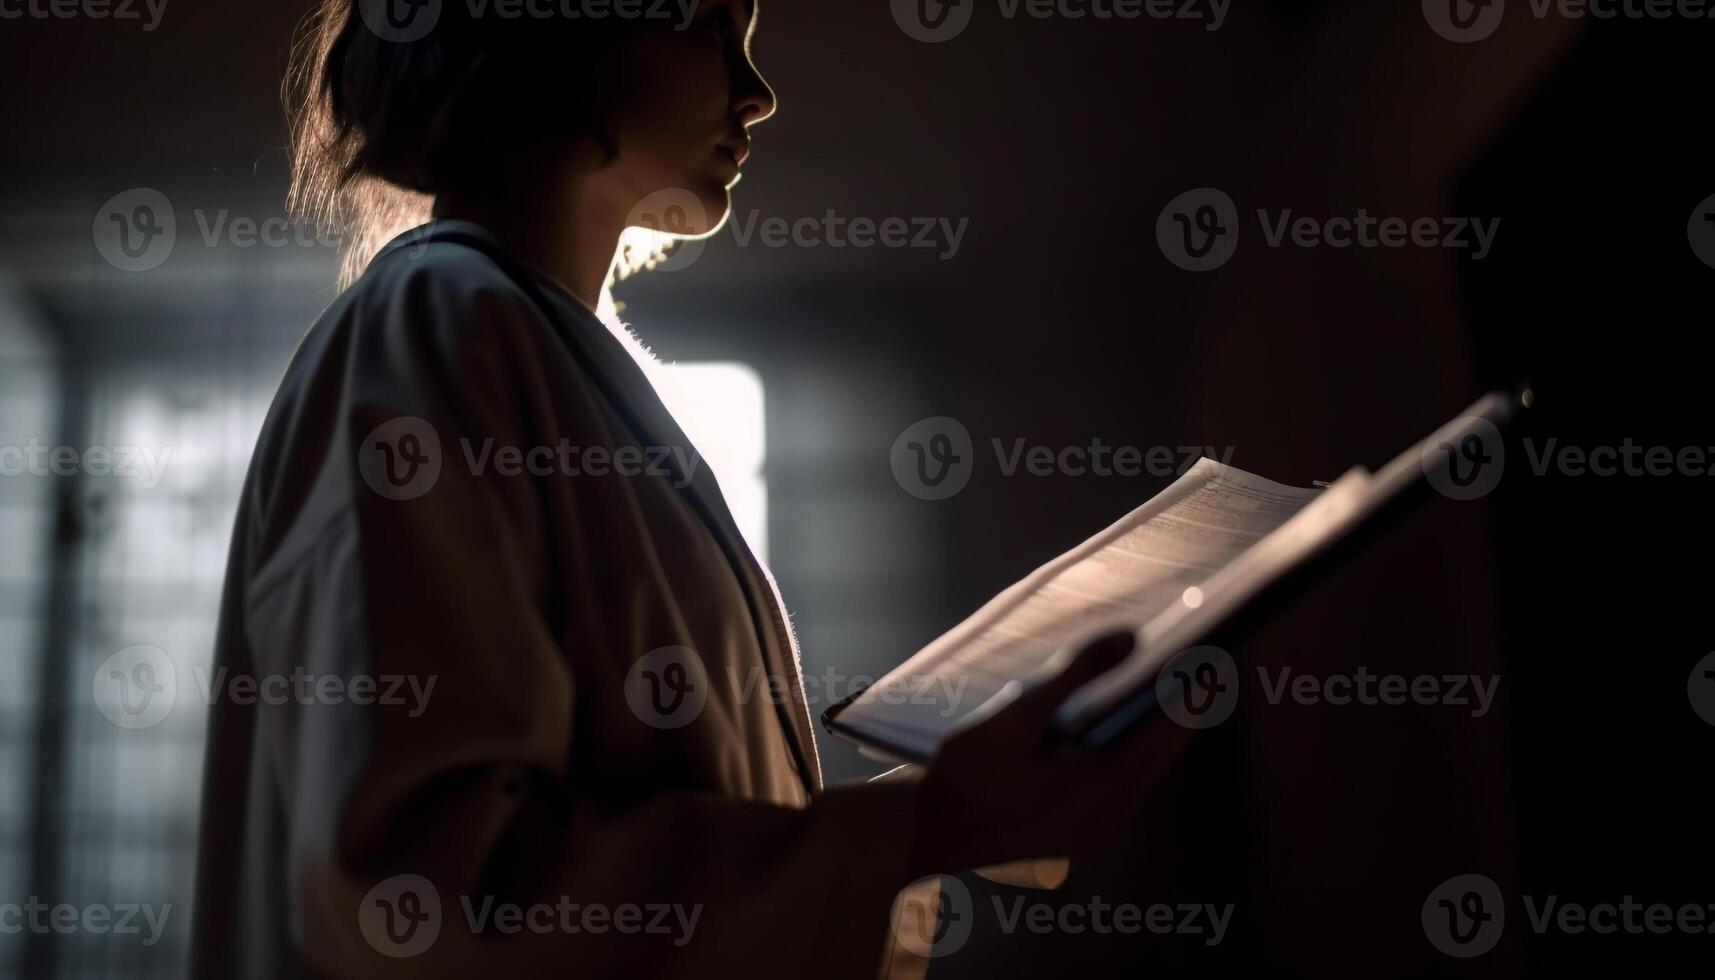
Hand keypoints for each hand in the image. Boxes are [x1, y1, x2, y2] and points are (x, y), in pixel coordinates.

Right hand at [907, 631, 1196, 875]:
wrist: (925, 837)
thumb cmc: (962, 780)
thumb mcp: (1013, 719)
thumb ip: (1074, 677)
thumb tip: (1129, 637)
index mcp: (1103, 789)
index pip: (1169, 727)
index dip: (1196, 684)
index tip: (1216, 644)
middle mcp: (1114, 814)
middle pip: (1166, 746)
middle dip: (1182, 698)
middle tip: (1197, 646)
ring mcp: (1104, 827)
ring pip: (1149, 762)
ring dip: (1157, 720)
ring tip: (1165, 669)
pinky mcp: (1089, 828)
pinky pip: (1128, 777)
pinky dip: (1132, 741)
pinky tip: (1121, 711)